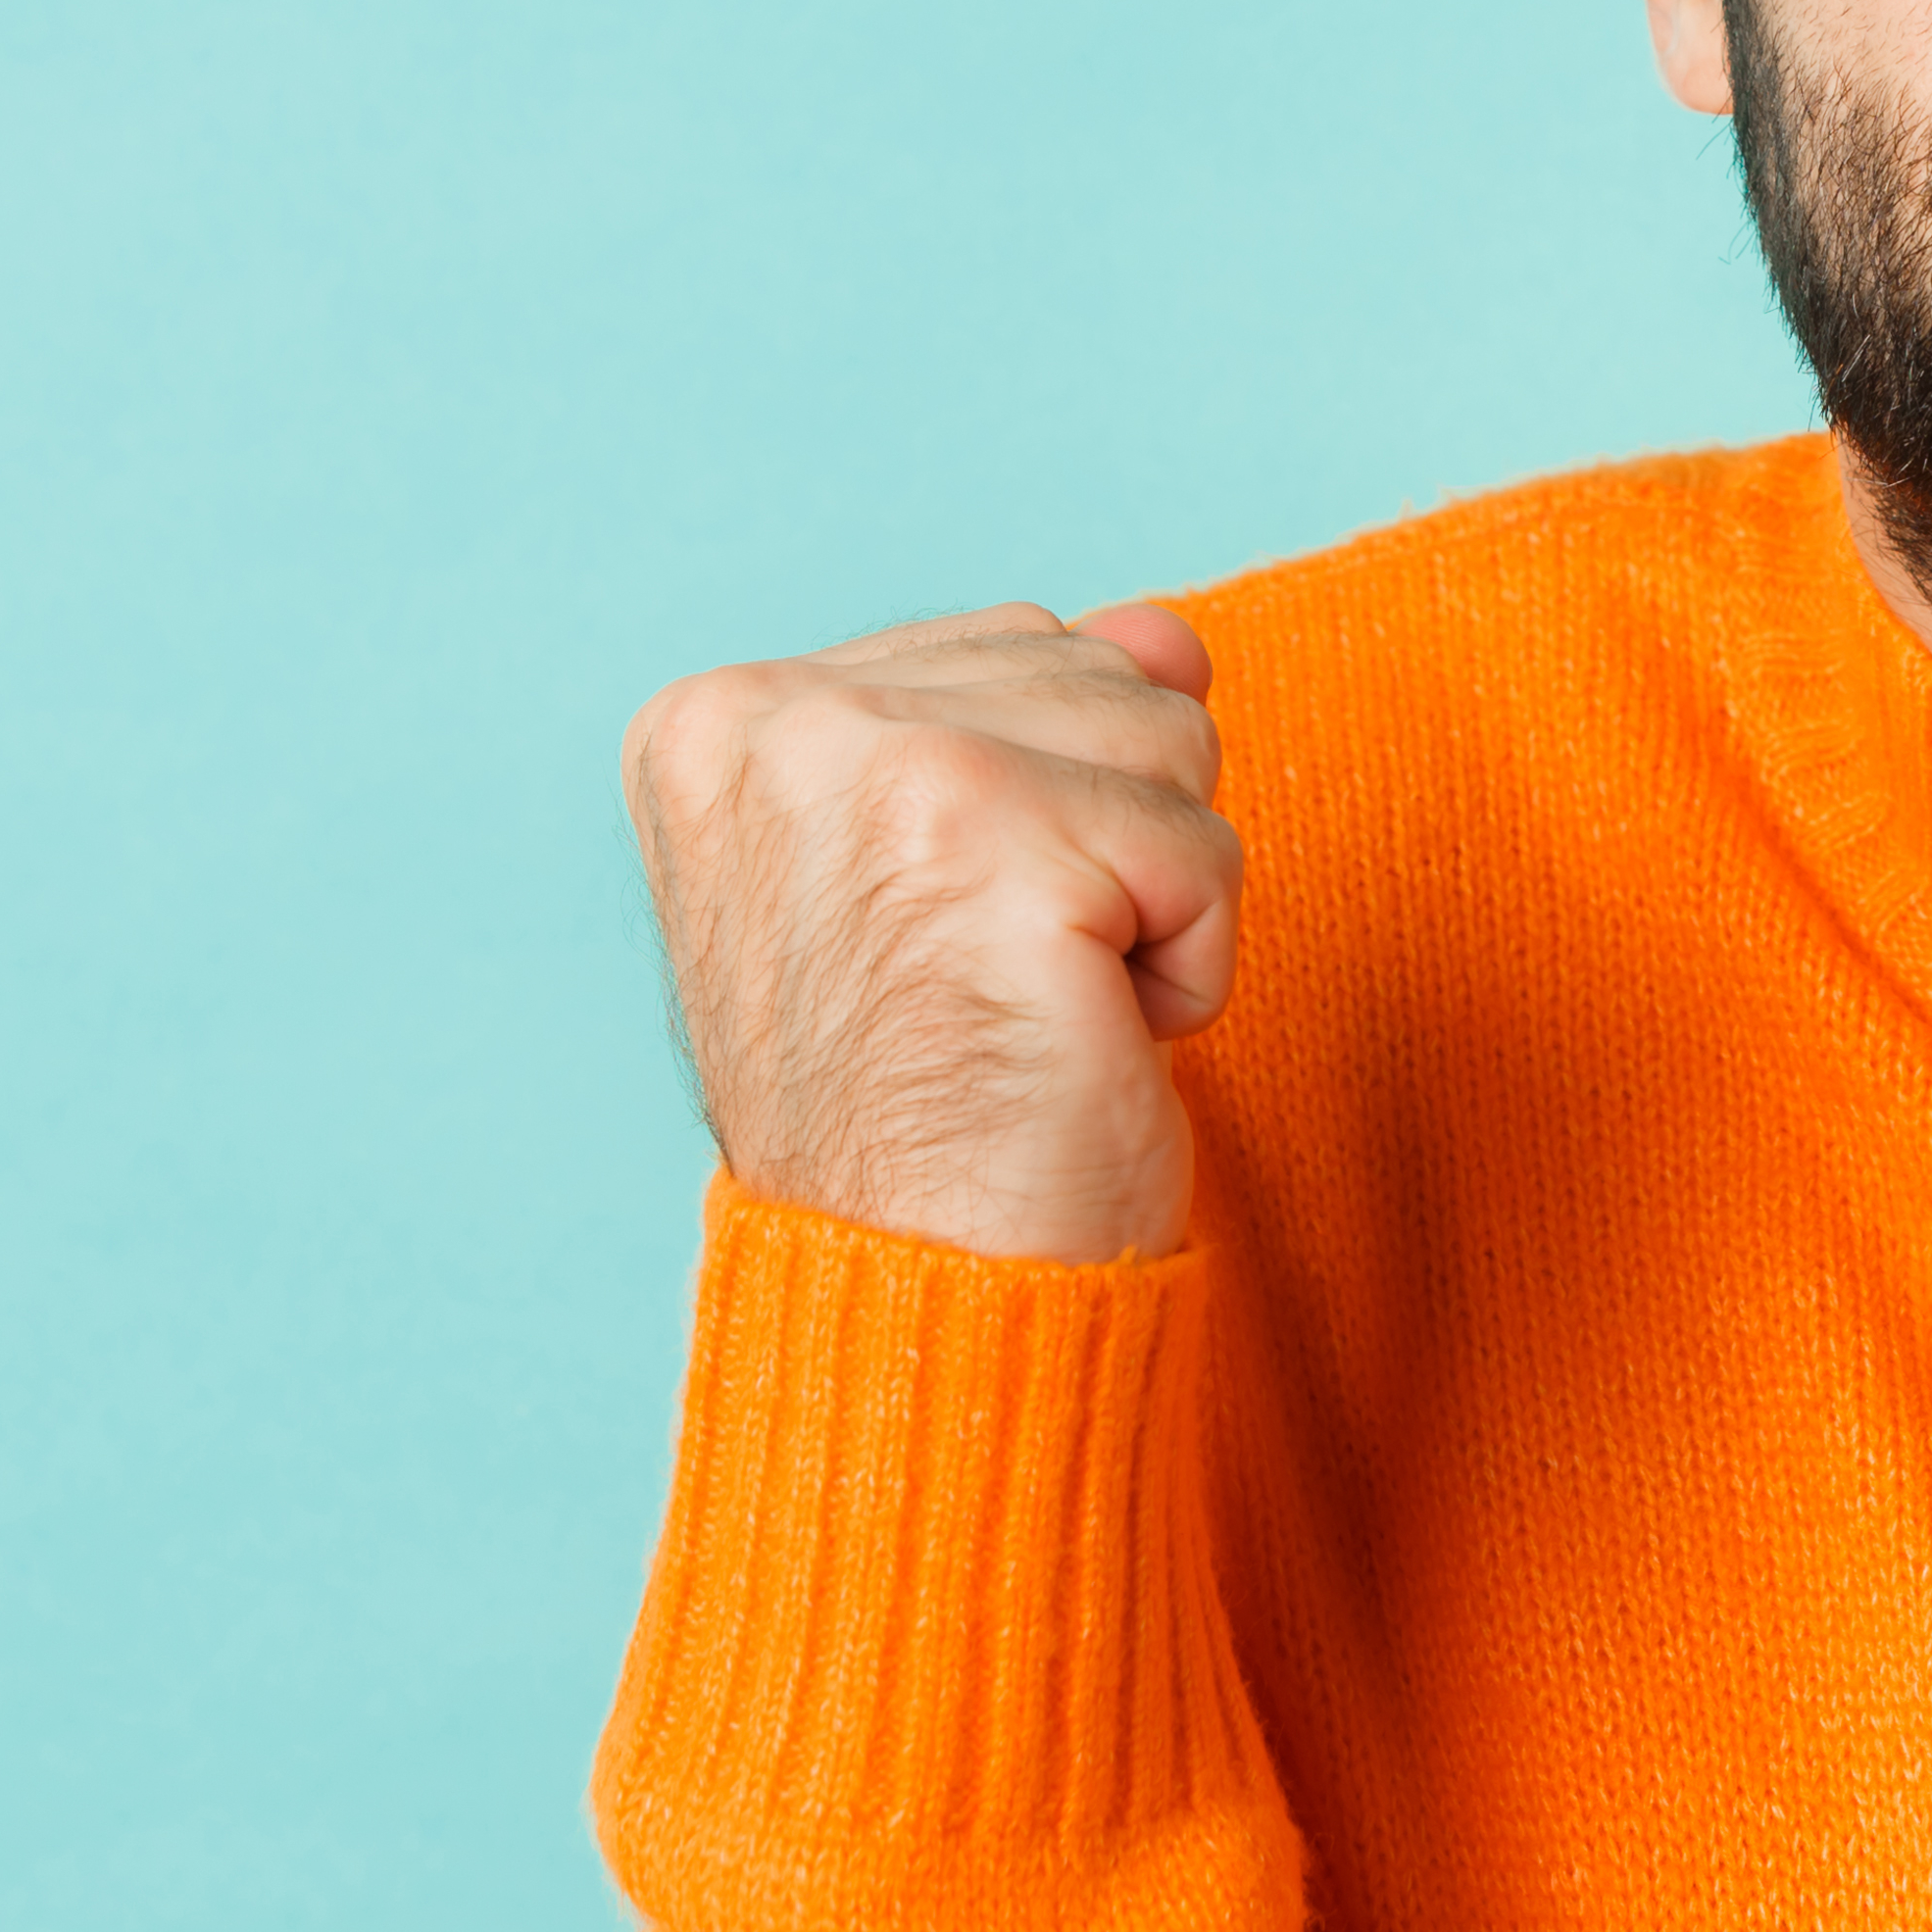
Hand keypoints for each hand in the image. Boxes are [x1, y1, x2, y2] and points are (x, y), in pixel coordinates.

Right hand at [623, 600, 1241, 1263]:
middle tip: (997, 982)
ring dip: (1154, 898)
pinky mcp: (994, 845)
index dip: (1046, 808)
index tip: (942, 938)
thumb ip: (1036, 714)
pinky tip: (1085, 1040)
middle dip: (1107, 840)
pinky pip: (1208, 849)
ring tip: (1035, 1003)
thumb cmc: (937, 1098)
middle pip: (1103, 672)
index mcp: (723, 719)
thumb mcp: (955, 863)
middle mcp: (775, 721)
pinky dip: (1191, 967)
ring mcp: (876, 771)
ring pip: (1172, 737)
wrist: (917, 1297)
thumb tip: (1166, 634)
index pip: (1017, 645)